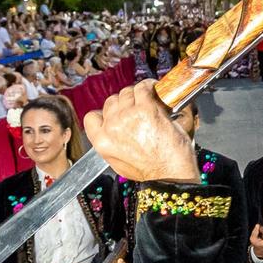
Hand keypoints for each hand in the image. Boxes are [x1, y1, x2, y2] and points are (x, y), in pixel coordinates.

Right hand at [82, 80, 197, 182]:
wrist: (171, 176)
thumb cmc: (151, 172)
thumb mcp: (119, 163)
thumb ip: (113, 143)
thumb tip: (115, 128)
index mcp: (101, 141)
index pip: (92, 117)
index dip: (106, 113)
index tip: (117, 114)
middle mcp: (111, 127)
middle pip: (112, 102)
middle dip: (125, 104)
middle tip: (140, 109)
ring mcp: (128, 116)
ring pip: (127, 93)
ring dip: (138, 94)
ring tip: (150, 101)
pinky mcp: (146, 108)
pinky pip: (143, 88)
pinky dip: (150, 86)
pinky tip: (156, 91)